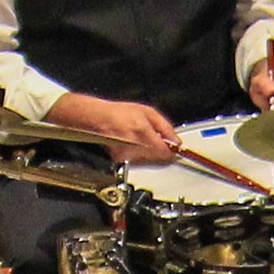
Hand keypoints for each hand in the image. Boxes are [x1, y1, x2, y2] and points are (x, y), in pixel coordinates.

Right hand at [54, 93, 186, 163]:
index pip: (166, 152)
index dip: (172, 151)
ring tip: (140, 139)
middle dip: (161, 150)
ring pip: (148, 161)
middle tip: (155, 139)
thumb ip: (165, 127)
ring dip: (150, 152)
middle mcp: (135, 148)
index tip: (174, 148)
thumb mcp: (148, 112)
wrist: (98, 119)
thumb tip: (176, 140)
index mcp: (143, 134)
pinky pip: (137, 161)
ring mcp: (127, 156)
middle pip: (158, 158)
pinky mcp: (120, 161)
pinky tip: (132, 143)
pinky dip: (139, 154)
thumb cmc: (120, 114)